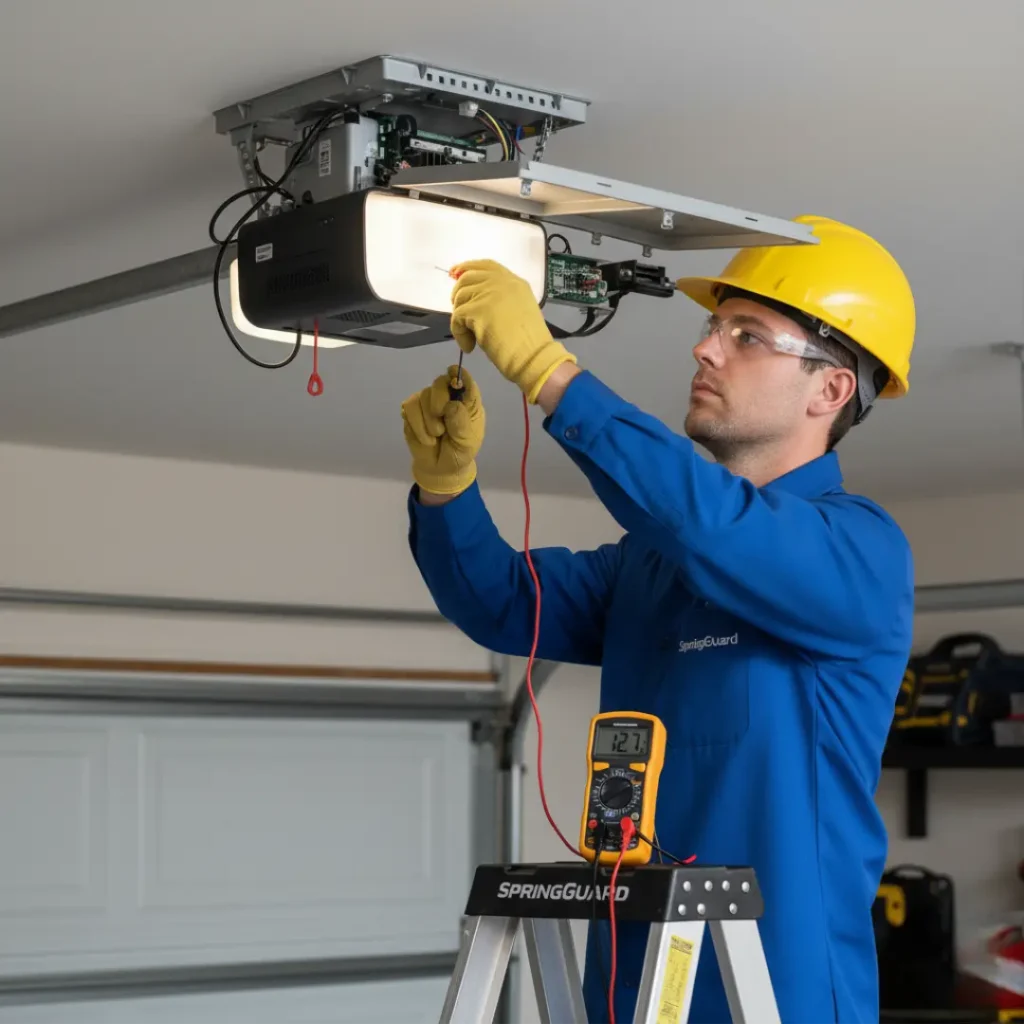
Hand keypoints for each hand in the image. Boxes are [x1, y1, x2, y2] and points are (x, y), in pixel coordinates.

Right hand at [401, 365, 484, 496]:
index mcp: (467, 402)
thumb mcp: (466, 443)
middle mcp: (448, 397)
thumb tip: (452, 405)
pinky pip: (409, 407)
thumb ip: (461, 424)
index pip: (465, 381)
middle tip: (441, 418)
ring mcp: (428, 402)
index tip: (453, 375)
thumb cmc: (459, 453)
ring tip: (436, 436)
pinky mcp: (412, 411)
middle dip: (438, 399)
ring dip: (428, 420)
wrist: (440, 469)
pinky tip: (425, 437)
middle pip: (440, 382)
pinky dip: (417, 425)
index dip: (459, 375)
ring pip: (423, 395)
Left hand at [450, 259, 577, 402]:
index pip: (486, 266)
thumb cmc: (529, 342)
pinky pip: (457, 318)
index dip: (467, 268)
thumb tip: (476, 301)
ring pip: (460, 298)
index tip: (454, 274)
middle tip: (460, 314)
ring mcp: (489, 293)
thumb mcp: (520, 308)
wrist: (533, 355)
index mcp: (514, 281)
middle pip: (468, 278)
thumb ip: (501, 299)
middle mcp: (501, 282)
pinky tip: (470, 346)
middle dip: (458, 295)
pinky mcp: (478, 309)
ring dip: (460, 319)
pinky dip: (460, 334)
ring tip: (472, 336)